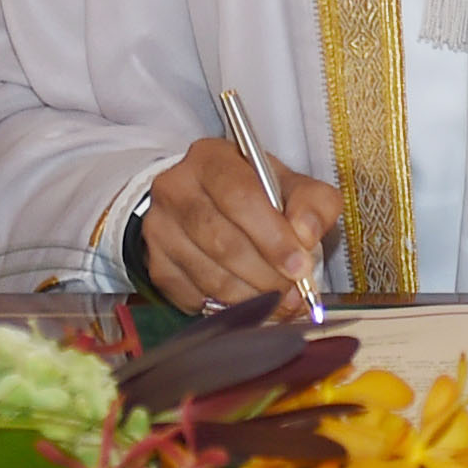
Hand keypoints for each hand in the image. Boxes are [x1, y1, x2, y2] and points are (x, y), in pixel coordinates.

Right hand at [138, 138, 338, 310]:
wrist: (206, 201)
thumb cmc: (254, 193)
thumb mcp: (290, 185)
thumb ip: (312, 203)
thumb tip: (306, 234)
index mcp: (210, 159)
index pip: (240, 197)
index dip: (273, 237)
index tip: (300, 266)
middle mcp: (175, 188)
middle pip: (222, 241)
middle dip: (266, 275)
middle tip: (295, 293)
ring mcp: (160, 227)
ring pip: (208, 275)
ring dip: (251, 297)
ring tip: (280, 303)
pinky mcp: (155, 263)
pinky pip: (193, 296)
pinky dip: (227, 308)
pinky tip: (250, 305)